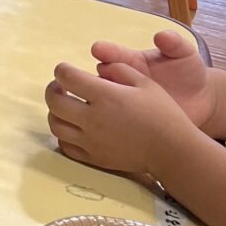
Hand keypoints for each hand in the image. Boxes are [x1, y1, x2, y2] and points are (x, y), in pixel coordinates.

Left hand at [45, 59, 196, 179]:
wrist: (172, 151)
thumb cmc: (163, 113)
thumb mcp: (146, 83)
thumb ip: (119, 70)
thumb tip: (98, 67)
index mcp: (105, 96)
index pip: (67, 77)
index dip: (62, 70)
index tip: (65, 69)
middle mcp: (93, 119)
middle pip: (54, 101)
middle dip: (53, 89)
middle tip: (60, 86)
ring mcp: (91, 141)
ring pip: (55, 125)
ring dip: (55, 112)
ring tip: (65, 106)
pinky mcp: (93, 158)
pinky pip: (65, 146)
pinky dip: (63, 134)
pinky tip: (72, 127)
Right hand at [90, 29, 217, 132]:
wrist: (201, 101)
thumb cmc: (189, 72)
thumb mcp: (185, 54)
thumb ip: (174, 44)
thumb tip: (161, 36)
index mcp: (132, 61)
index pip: (113, 54)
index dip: (105, 51)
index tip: (97, 49)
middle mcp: (123, 81)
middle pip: (101, 79)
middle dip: (97, 79)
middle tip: (95, 82)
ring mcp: (125, 102)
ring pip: (105, 102)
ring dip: (101, 103)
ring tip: (101, 105)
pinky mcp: (131, 121)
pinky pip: (116, 122)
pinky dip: (111, 123)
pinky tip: (111, 126)